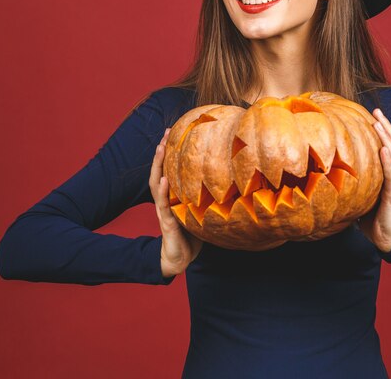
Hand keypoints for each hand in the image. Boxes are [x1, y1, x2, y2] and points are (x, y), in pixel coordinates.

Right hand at [149, 128, 202, 277]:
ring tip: (161, 147)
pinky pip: (163, 203)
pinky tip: (163, 179)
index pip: (169, 168)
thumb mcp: (200, 210)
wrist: (180, 258)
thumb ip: (208, 196)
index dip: (171, 151)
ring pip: (157, 182)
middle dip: (162, 150)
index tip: (175, 131)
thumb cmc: (191, 234)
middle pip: (160, 169)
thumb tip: (233, 180)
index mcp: (173, 195)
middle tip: (166, 132)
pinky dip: (162, 190)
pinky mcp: (166, 221)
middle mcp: (166, 198)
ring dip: (158, 164)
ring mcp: (164, 209)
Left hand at [358, 109, 390, 252]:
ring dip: (387, 138)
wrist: (384, 239)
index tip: (374, 114)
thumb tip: (332, 166)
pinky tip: (383, 149)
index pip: (390, 147)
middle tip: (377, 111)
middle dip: (387, 127)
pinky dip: (388, 161)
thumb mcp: (363, 193)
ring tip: (379, 123)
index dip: (385, 130)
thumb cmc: (371, 216)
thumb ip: (356, 179)